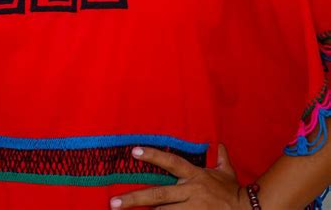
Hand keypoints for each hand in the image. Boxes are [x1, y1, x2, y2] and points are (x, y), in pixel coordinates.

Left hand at [110, 144, 248, 207]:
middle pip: (158, 195)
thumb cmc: (234, 192)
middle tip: (113, 202)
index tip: (134, 151)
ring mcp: (191, 209)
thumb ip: (220, 158)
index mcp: (195, 176)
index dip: (152, 156)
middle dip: (134, 199)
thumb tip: (218, 144)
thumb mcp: (227, 173)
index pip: (170, 162)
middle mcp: (189, 191)